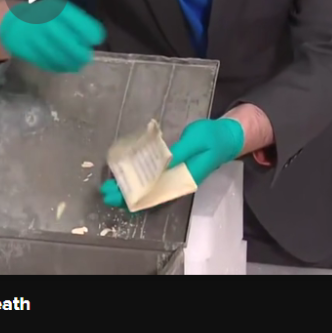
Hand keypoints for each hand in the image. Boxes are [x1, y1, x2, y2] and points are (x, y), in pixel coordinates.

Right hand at [0, 0, 105, 72]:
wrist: (12, 21)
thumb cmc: (43, 17)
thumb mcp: (59, 12)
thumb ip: (76, 23)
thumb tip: (97, 37)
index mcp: (55, 9)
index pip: (76, 19)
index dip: (89, 31)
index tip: (96, 39)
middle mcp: (44, 21)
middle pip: (66, 41)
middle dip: (79, 52)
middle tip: (86, 58)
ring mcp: (33, 36)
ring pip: (56, 54)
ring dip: (69, 62)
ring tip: (78, 65)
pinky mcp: (25, 49)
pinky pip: (44, 61)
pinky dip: (57, 66)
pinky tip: (64, 66)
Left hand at [100, 118, 244, 209]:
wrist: (226, 137)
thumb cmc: (211, 137)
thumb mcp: (196, 140)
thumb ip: (180, 151)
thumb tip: (161, 161)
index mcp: (185, 178)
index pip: (157, 192)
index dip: (136, 195)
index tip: (118, 194)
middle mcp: (178, 182)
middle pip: (150, 194)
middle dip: (127, 194)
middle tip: (106, 192)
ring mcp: (175, 177)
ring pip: (149, 188)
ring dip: (130, 188)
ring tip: (110, 188)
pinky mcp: (173, 170)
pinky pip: (153, 179)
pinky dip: (139, 179)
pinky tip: (125, 178)